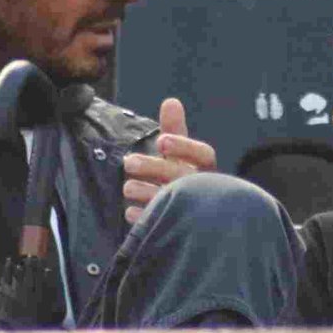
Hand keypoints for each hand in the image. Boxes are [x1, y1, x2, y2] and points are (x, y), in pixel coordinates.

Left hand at [121, 98, 216, 223]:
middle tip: (129, 161)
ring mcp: (193, 212)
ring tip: (127, 187)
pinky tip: (130, 212)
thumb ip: (175, 131)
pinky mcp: (179, 231)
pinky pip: (162, 226)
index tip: (161, 141)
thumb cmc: (182, 180)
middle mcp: (203, 190)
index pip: (204, 154)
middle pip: (183, 176)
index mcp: (205, 170)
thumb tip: (171, 101)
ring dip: (146, 192)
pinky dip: (145, 218)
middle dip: (155, 167)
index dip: (183, 147)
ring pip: (172, 202)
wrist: (191, 222)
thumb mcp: (179, 156)